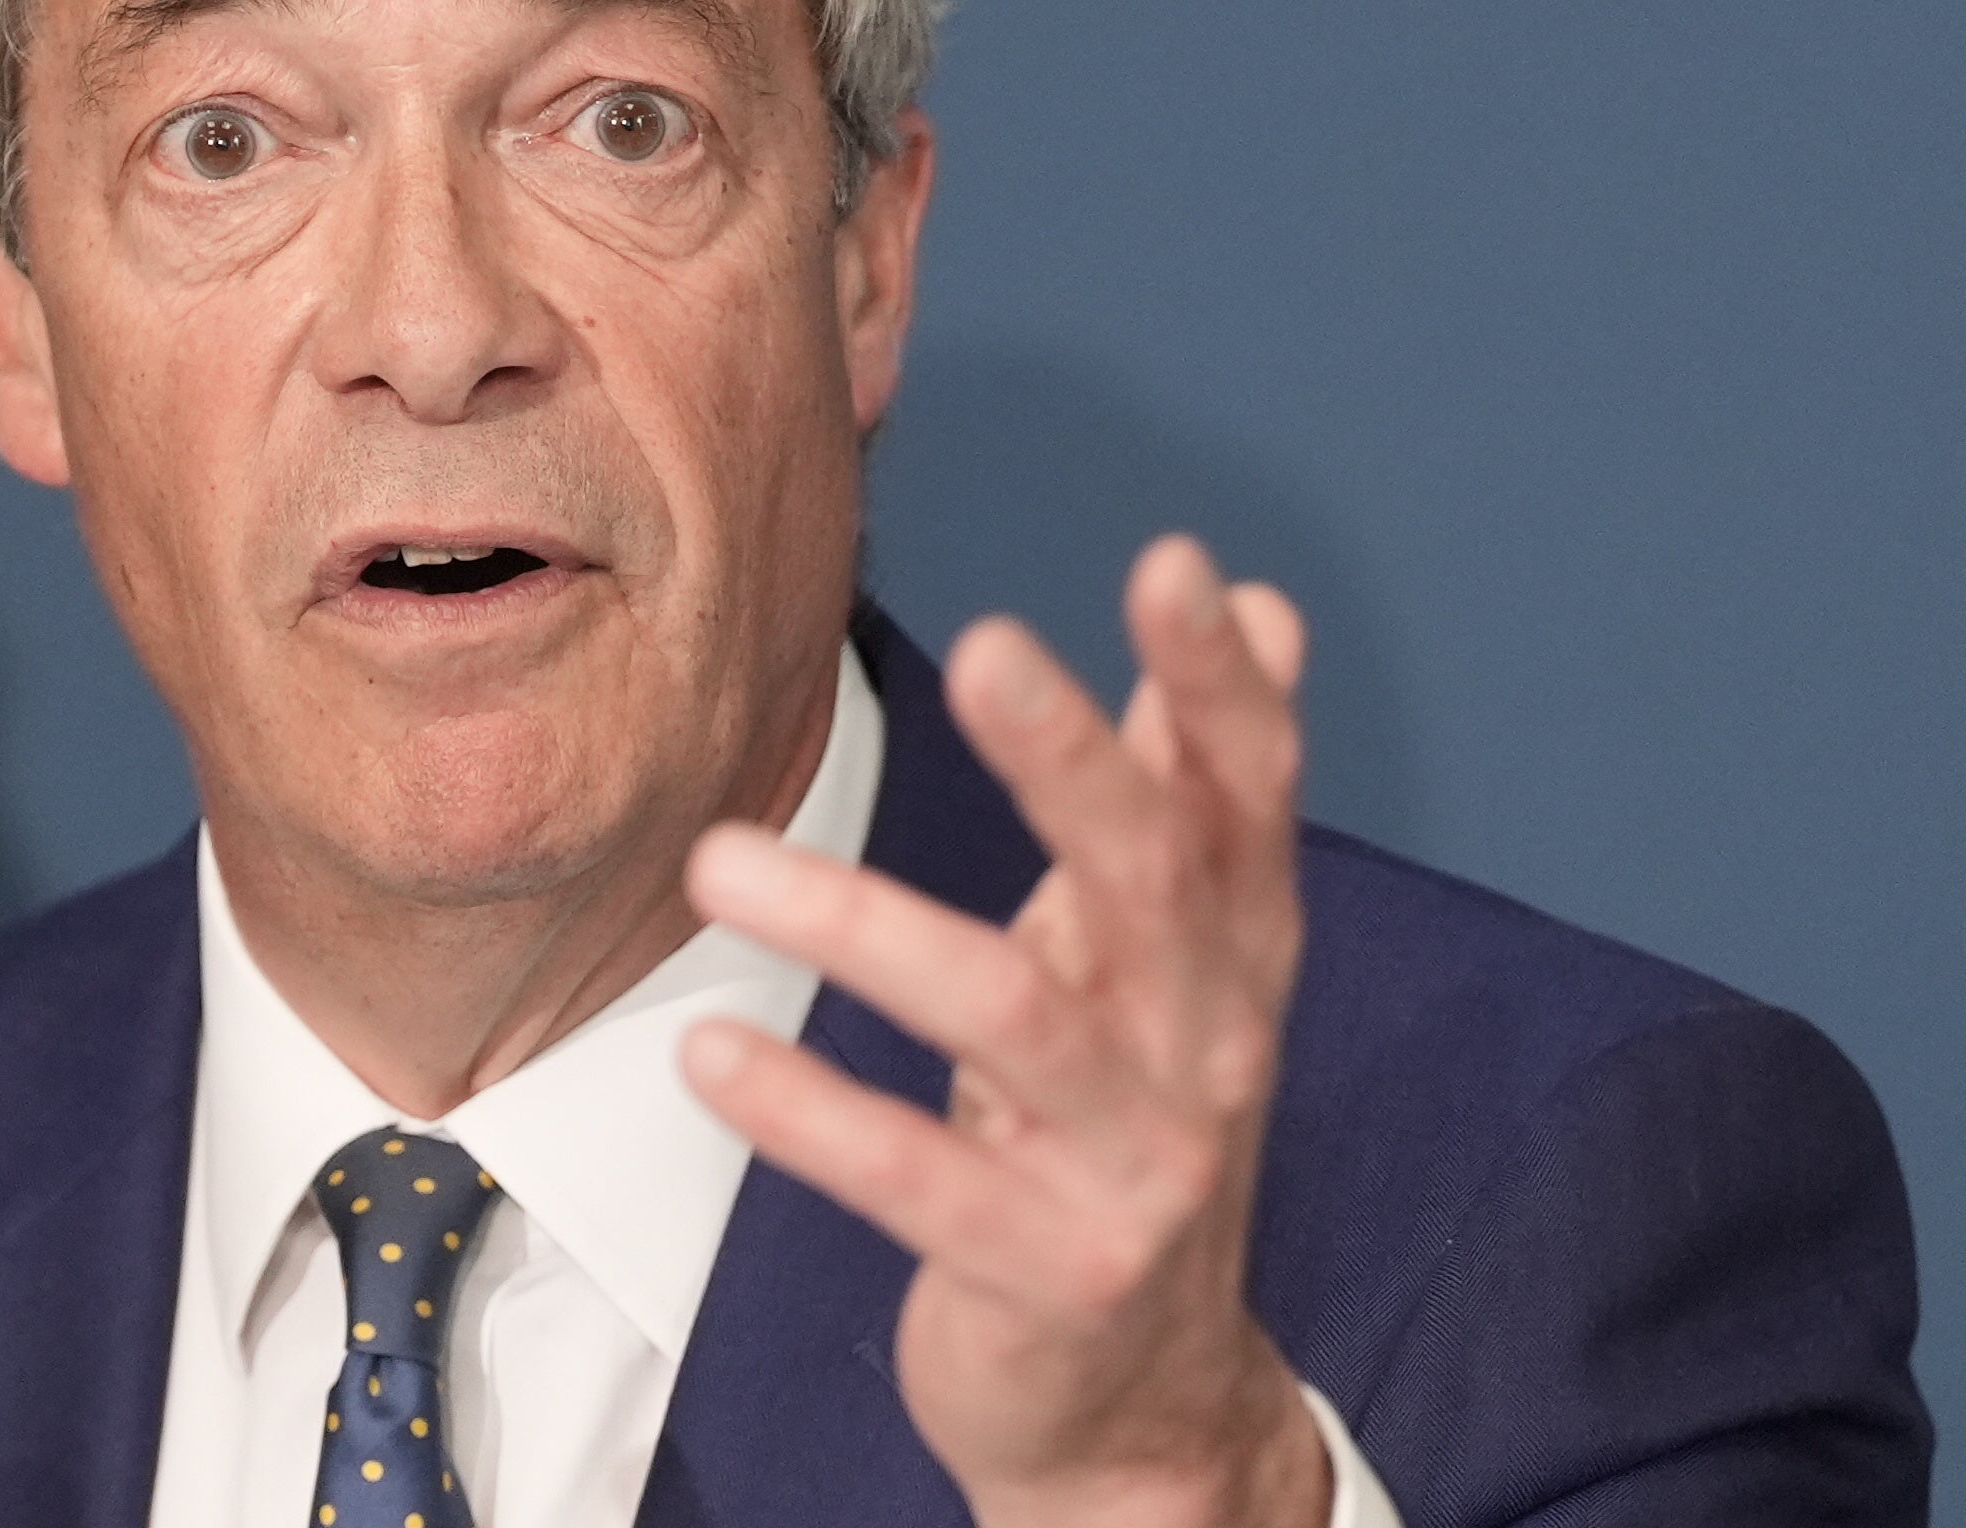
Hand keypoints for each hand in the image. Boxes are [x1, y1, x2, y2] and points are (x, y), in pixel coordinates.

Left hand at [680, 535, 1328, 1527]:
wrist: (1145, 1402)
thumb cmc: (1130, 1123)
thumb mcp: (1174, 958)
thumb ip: (1193, 785)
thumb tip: (1256, 600)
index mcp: (1235, 953)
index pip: (1246, 800)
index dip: (1223, 689)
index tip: (1180, 563)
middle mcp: (1208, 1048)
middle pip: (1152, 880)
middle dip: (1075, 760)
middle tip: (986, 647)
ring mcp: (1134, 1166)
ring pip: (1011, 1020)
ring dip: (860, 927)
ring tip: (717, 864)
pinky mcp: (1045, 1267)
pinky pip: (915, 1180)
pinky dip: (810, 1115)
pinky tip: (710, 1055)